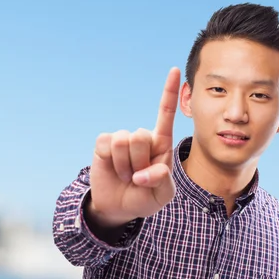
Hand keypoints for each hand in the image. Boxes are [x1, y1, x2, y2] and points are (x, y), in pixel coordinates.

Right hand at [87, 67, 180, 228]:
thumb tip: (144, 172)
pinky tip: (113, 169)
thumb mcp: (162, 195)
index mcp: (161, 144)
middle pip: (142, 136)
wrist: (118, 207)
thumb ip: (162, 181)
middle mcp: (142, 137)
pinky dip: (112, 162)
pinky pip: (108, 145)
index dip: (169, 93)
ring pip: (124, 141)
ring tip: (126, 175)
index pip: (166, 115)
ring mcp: (122, 139)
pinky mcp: (104, 144)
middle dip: (139, 162)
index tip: (175, 70)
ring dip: (125, 166)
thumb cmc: (145, 198)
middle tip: (138, 177)